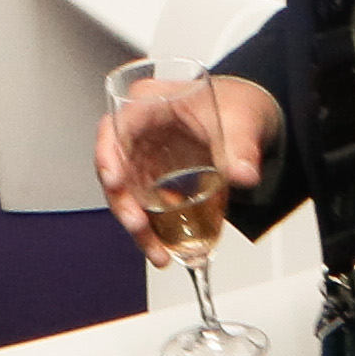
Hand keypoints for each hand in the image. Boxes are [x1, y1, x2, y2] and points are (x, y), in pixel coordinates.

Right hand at [92, 72, 277, 250]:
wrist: (245, 118)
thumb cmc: (234, 104)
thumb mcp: (242, 120)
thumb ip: (242, 147)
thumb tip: (243, 173)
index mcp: (150, 103)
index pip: (115, 127)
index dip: (108, 155)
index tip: (115, 180)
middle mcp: (138, 131)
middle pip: (115, 168)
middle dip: (124, 203)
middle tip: (139, 226)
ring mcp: (142, 157)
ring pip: (126, 194)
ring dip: (138, 225)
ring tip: (158, 252)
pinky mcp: (151, 179)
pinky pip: (143, 205)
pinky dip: (152, 229)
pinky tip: (165, 248)